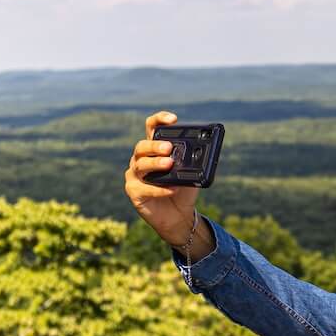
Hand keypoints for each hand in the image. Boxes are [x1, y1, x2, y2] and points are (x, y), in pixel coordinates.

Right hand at [124, 110, 200, 248]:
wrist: (179, 216)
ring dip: (155, 163)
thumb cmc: (183, 190)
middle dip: (155, 145)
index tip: (173, 119)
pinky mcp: (134, 192)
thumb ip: (192, 161)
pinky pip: (144, 188)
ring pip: (140, 165)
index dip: (159, 120)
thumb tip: (201, 151)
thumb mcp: (191, 173)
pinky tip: (171, 188)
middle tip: (169, 148)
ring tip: (169, 164)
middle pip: (142, 146)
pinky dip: (158, 189)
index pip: (151, 128)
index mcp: (154, 150)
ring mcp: (135, 175)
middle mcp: (141, 159)